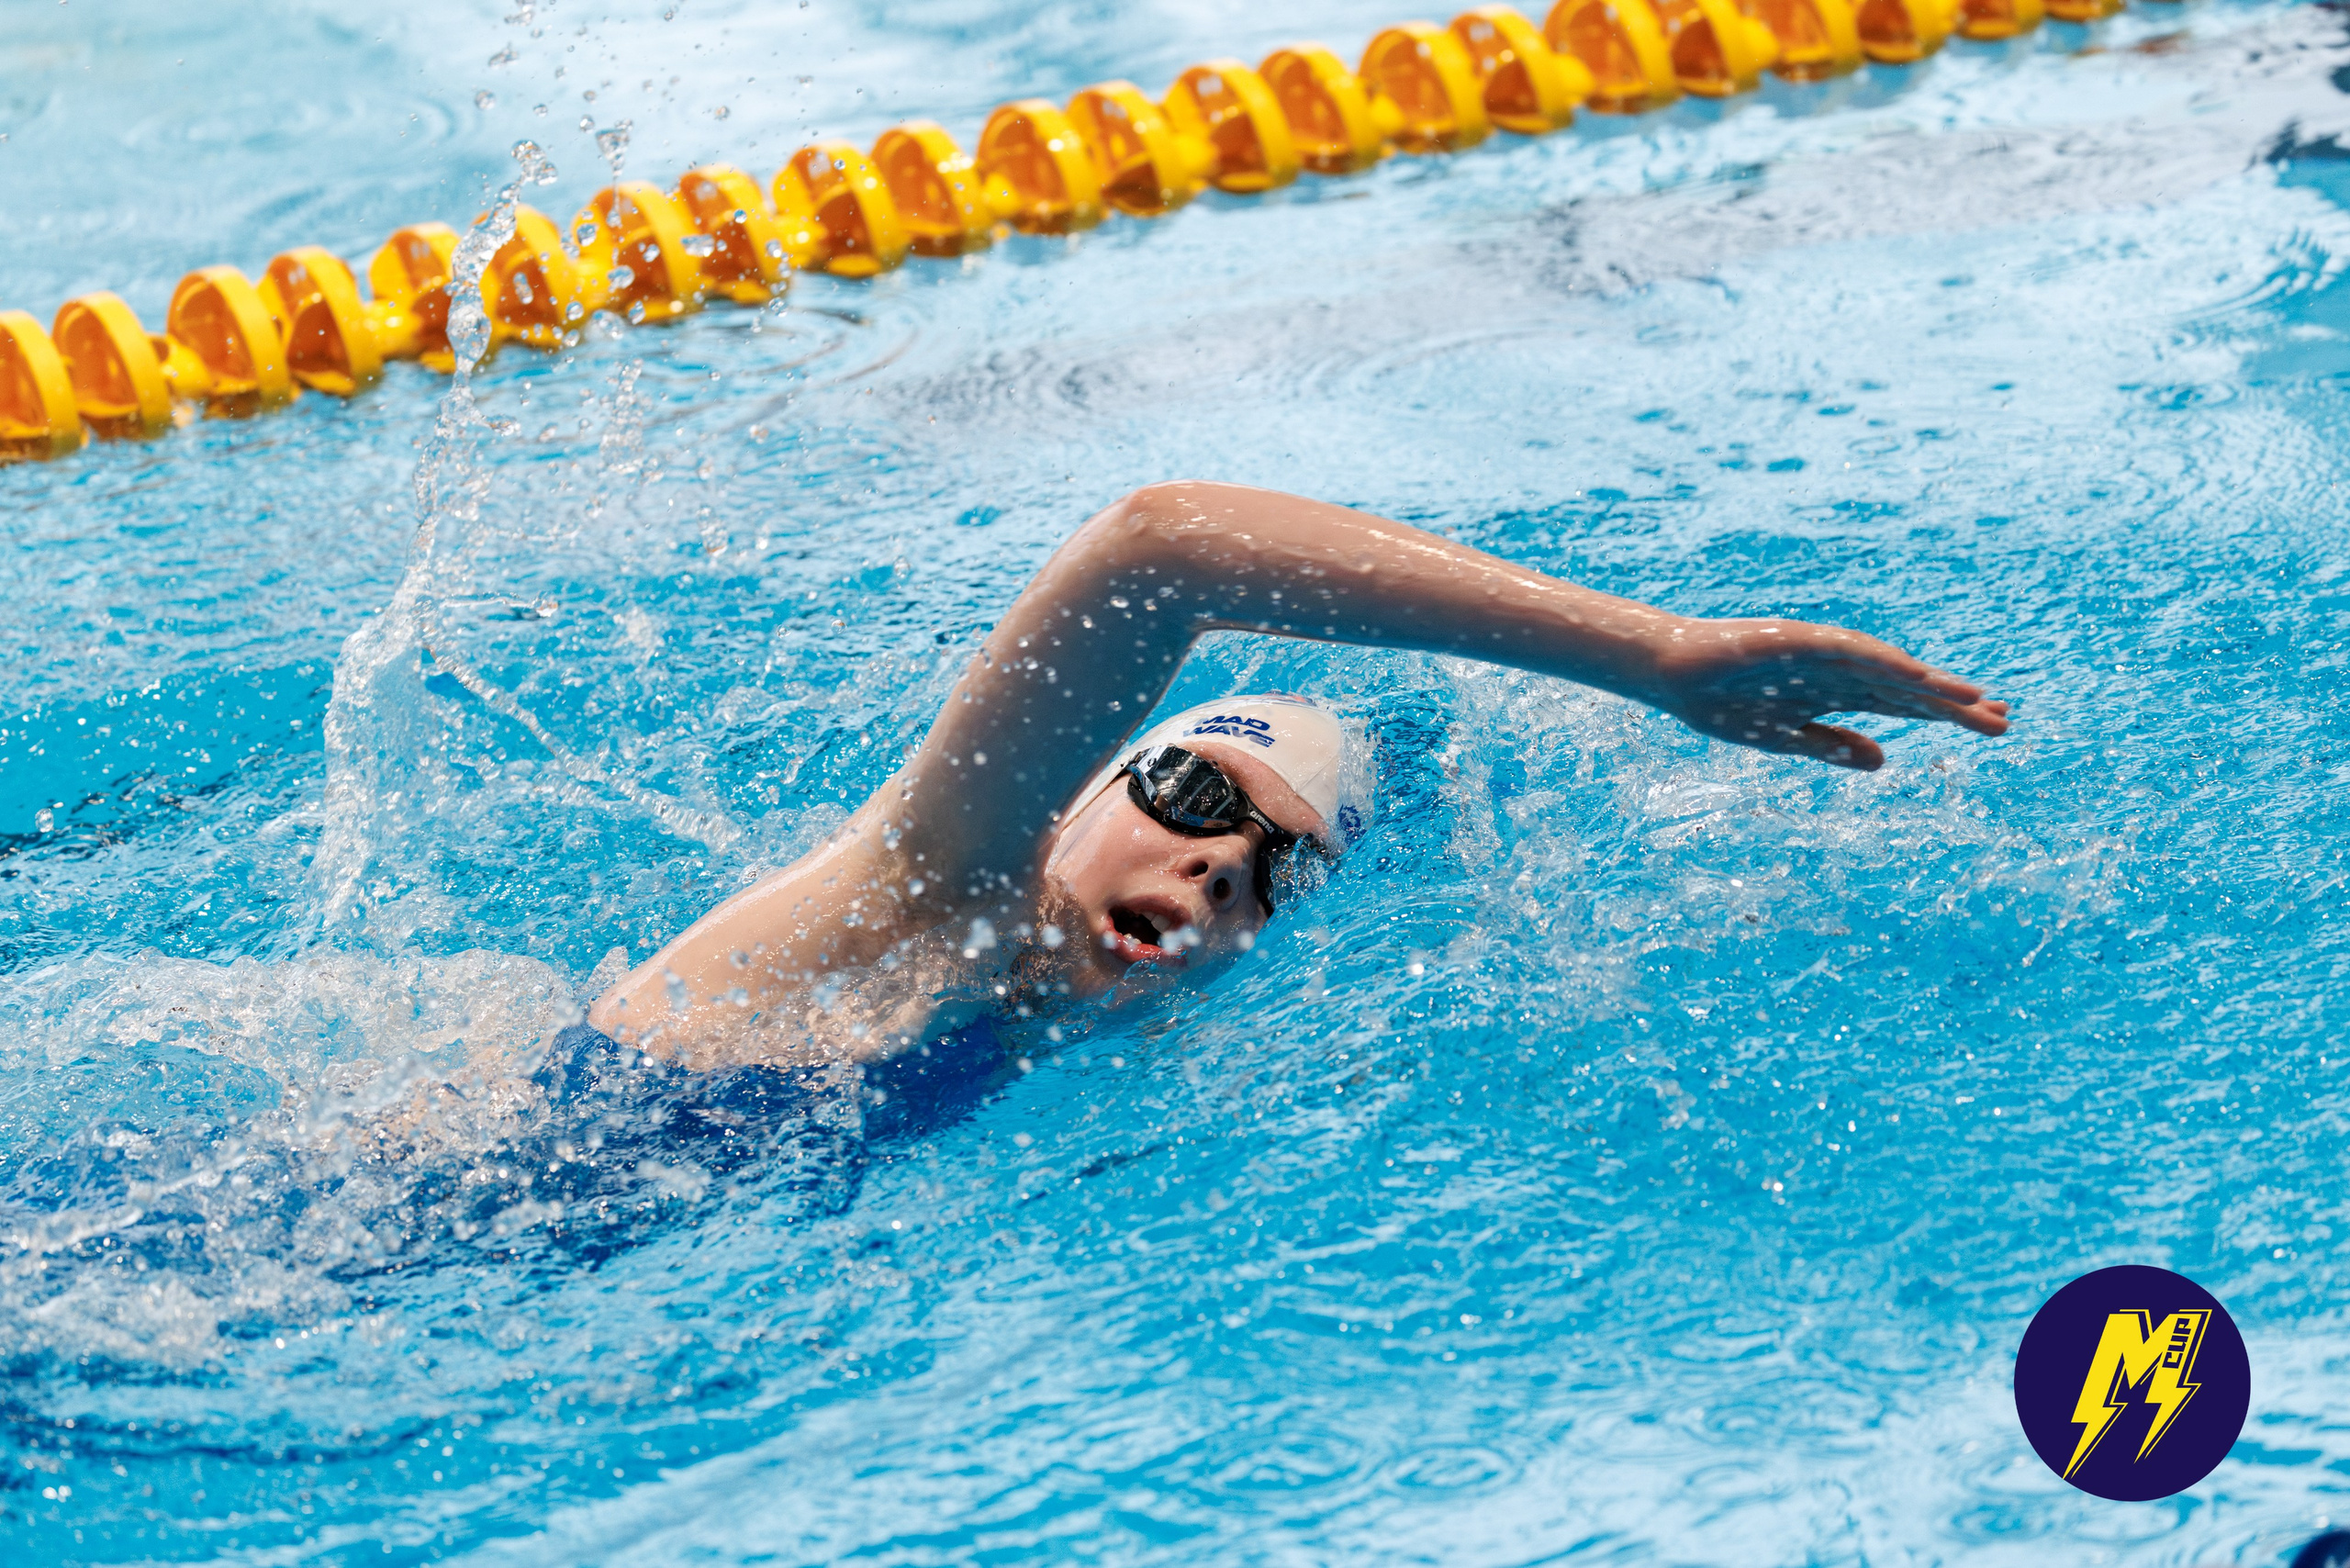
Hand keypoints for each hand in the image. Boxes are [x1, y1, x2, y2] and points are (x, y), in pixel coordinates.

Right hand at [1647, 616, 2008, 770]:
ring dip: (1931, 688)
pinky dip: (1887, 666)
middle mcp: (1839, 671)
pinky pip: (1852, 655)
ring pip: (1890, 673)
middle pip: (1907, 691)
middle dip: (1954, 706)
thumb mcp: (1785, 738)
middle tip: (2005, 720)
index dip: (1944, 716)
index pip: (1902, 707)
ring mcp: (1823, 654)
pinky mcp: (1802, 642)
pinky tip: (1920, 679)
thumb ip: (1832, 746)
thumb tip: (1883, 762)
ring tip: (1976, 701)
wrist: (1671, 675)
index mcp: (1835, 694)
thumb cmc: (1719, 703)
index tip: (1990, 725)